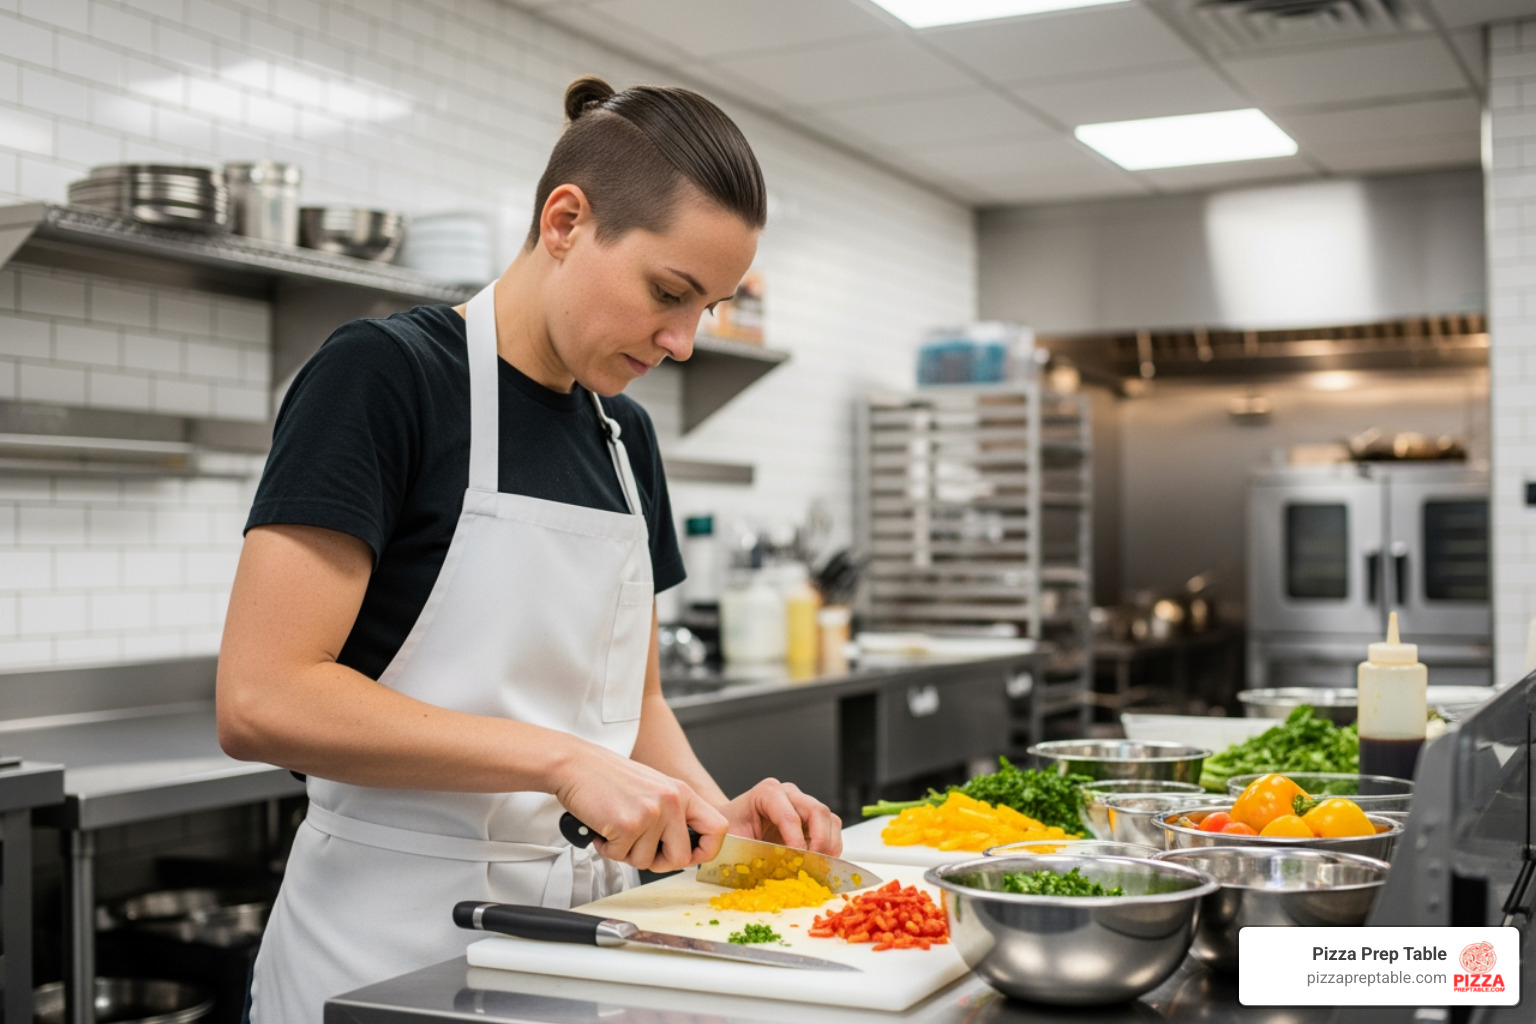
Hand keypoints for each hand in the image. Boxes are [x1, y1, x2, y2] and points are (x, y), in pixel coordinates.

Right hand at [553, 741, 728, 872]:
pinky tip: (603, 826)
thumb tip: (686, 850)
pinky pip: (621, 857)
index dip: (706, 851)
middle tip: (638, 847)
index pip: (716, 829)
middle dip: (658, 862)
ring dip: (626, 852)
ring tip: (615, 827)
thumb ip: (672, 814)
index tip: (691, 856)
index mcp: (682, 792)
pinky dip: (608, 848)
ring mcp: (651, 813)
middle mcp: (671, 801)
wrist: (576, 764)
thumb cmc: (609, 778)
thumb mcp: (654, 788)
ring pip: (646, 862)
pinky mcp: (628, 825)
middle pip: (681, 858)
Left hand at [718, 779, 842, 855]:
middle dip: (819, 842)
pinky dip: (831, 848)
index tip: (798, 860)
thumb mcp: (732, 840)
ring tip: (819, 866)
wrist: (734, 826)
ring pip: (829, 819)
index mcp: (767, 793)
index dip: (796, 840)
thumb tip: (770, 871)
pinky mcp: (813, 818)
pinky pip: (832, 829)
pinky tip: (820, 862)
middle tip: (813, 865)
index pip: (789, 815)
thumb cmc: (732, 830)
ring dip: (829, 846)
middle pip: (817, 811)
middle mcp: (789, 794)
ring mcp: (804, 803)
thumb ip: (749, 852)